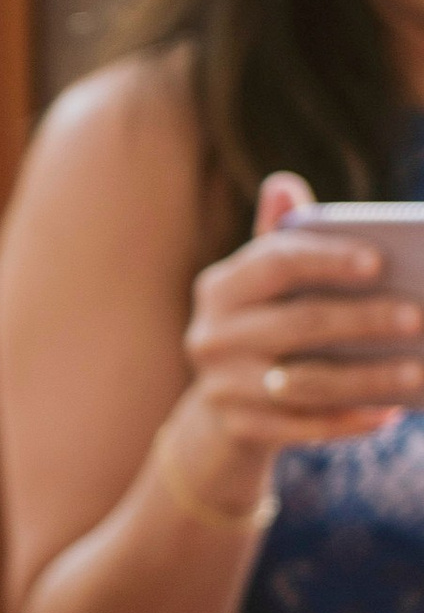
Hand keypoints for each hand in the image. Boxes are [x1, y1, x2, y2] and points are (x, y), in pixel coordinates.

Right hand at [168, 169, 423, 495]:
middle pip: (298, 325)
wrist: (223, 406)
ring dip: (369, 379)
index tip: (379, 261)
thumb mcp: (262, 283)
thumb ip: (279, 238)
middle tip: (421, 318)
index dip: (327, 261)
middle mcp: (211, 336)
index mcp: (219, 287)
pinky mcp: (239, 428)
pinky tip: (389, 413)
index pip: (274, 264)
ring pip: (306, 383)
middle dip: (365, 321)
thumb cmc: (262, 324)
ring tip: (419, 372)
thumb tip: (283, 184)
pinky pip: (303, 427)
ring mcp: (220, 387)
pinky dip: (349, 422)